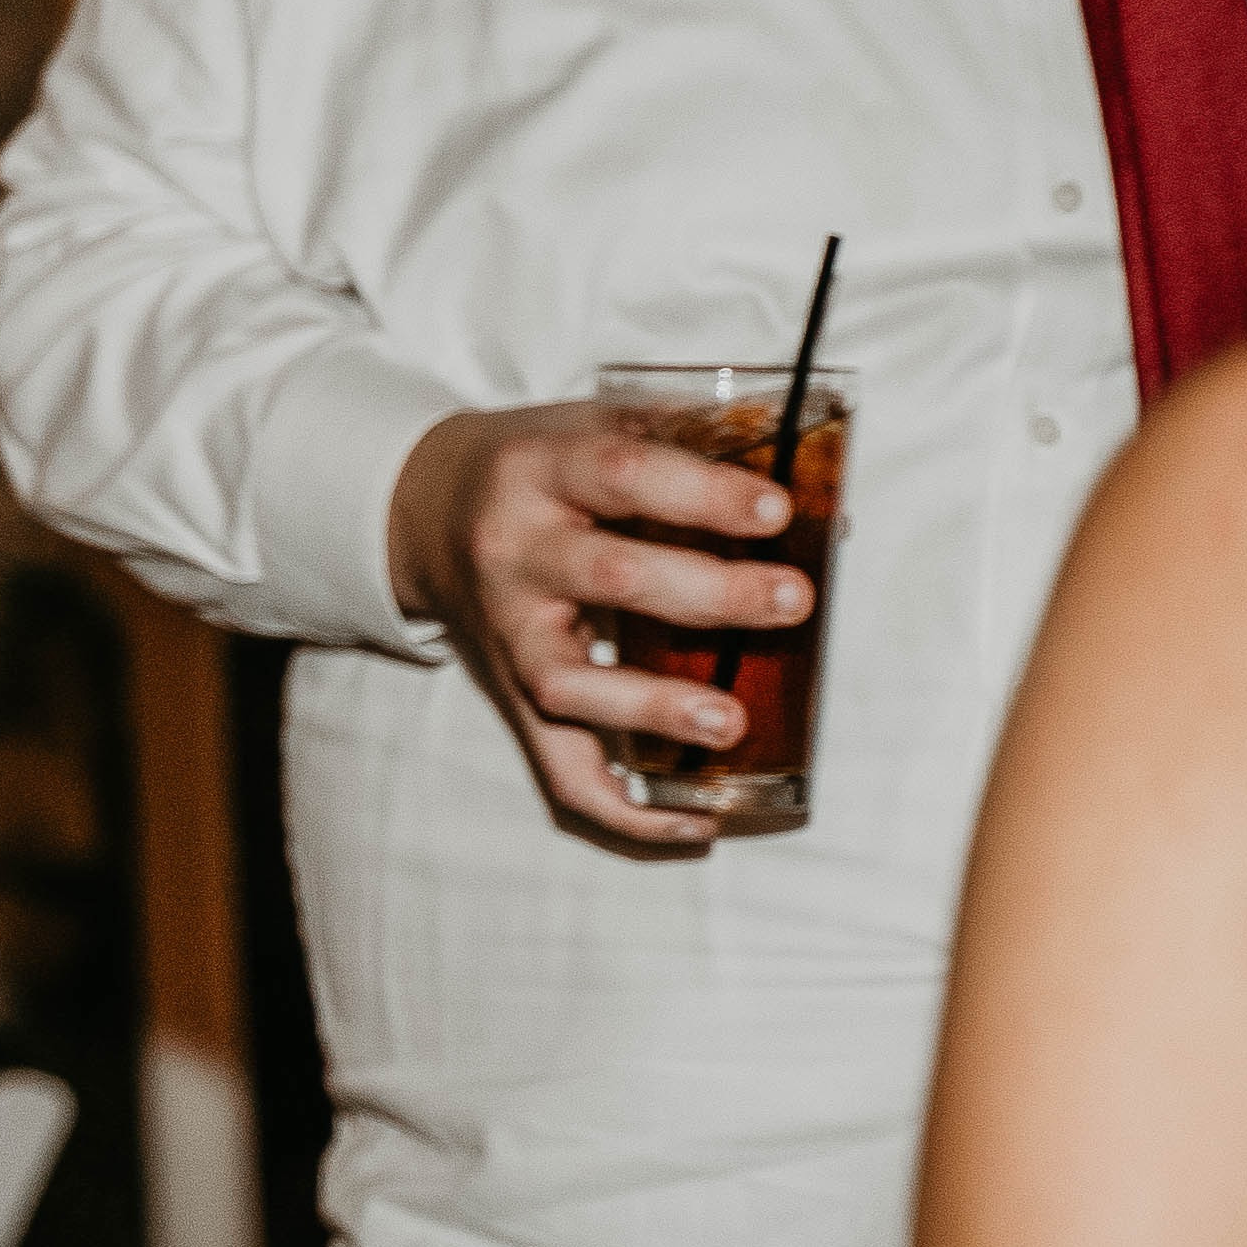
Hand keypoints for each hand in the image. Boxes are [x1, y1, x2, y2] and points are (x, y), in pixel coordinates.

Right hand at [389, 395, 814, 848]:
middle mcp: (512, 552)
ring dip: (653, 709)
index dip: (701, 493)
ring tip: (730, 723)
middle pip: (609, 578)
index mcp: (537, 469)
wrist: (423, 512)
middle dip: (709, 594)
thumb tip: (823, 505)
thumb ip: (689, 445)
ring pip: (568, 683)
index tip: (776, 510)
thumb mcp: (588, 424)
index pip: (621, 473)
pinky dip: (625, 810)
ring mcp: (507, 633)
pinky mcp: (511, 697)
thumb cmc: (539, 469)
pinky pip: (557, 769)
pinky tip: (697, 822)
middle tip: (792, 601)